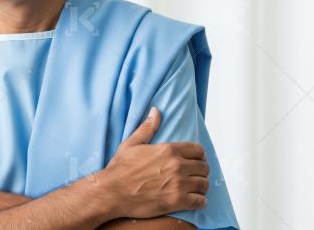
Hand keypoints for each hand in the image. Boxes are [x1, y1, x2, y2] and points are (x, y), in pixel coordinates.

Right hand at [93, 107, 209, 219]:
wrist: (110, 193)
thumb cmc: (119, 170)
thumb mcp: (131, 144)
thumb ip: (147, 128)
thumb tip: (155, 111)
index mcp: (169, 150)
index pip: (198, 150)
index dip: (200, 156)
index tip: (197, 161)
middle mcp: (176, 165)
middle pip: (203, 167)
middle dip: (201, 172)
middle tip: (196, 177)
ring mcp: (178, 183)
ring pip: (203, 184)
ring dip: (201, 187)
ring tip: (196, 189)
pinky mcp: (176, 201)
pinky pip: (199, 201)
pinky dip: (200, 202)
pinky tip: (196, 201)